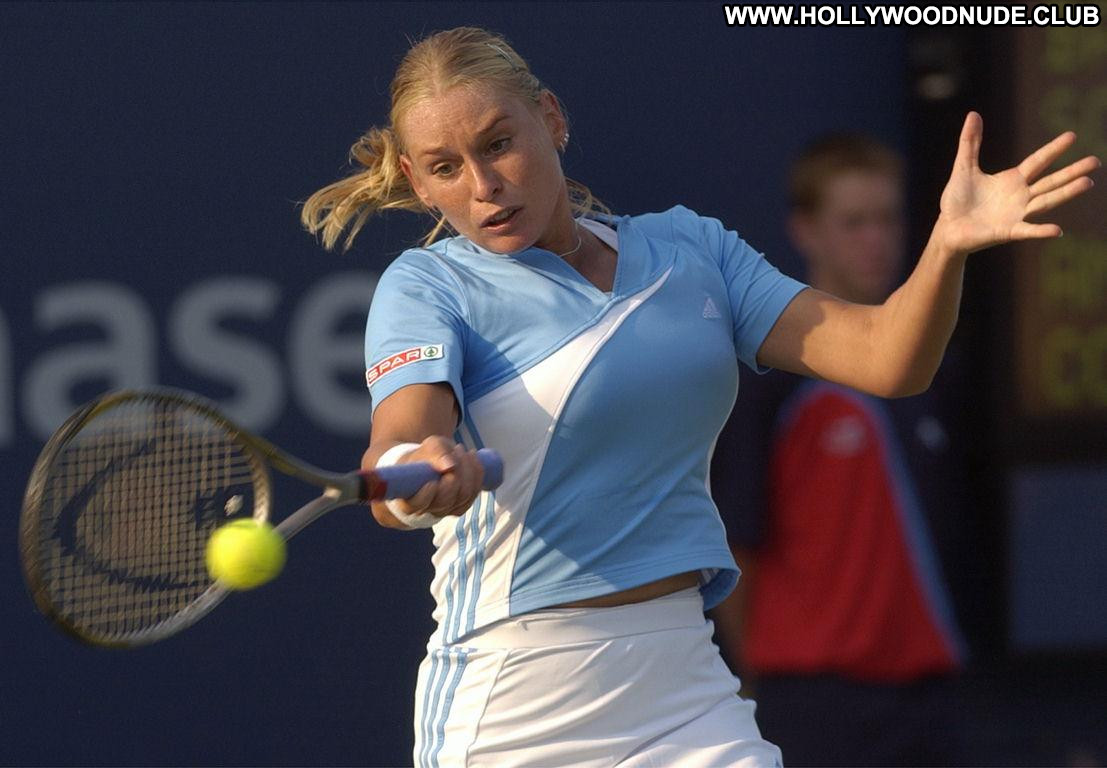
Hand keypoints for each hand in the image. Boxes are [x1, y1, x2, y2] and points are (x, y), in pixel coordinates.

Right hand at [389, 436, 484, 519]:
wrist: (430, 463)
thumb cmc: (423, 457)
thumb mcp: (427, 447)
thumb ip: (435, 453)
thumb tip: (449, 466)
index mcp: (408, 500)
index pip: (415, 505)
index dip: (425, 495)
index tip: (432, 481)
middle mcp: (426, 510)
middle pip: (445, 500)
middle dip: (455, 473)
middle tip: (456, 449)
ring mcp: (445, 511)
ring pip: (463, 496)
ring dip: (468, 469)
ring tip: (461, 450)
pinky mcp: (460, 506)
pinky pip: (473, 494)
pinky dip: (476, 474)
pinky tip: (472, 457)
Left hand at [935, 111, 1099, 254]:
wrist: (946, 229)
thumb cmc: (956, 201)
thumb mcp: (964, 167)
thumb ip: (970, 143)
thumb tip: (973, 114)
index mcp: (1012, 180)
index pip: (1038, 161)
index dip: (1053, 149)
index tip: (1072, 136)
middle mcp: (1020, 196)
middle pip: (1051, 181)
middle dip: (1073, 171)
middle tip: (1095, 162)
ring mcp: (1017, 214)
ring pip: (1046, 202)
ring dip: (1066, 193)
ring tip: (1088, 183)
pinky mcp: (1007, 231)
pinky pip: (1027, 230)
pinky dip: (1041, 230)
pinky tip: (1057, 230)